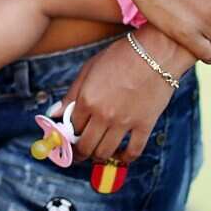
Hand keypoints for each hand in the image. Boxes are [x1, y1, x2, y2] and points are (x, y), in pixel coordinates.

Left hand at [55, 33, 176, 165]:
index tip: (69, 139)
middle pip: (86, 146)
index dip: (68, 135)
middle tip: (80, 153)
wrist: (155, 52)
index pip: (71, 128)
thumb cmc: (121, 56)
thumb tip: (54, 113)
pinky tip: (120, 156)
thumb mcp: (89, 69)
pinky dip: (125, 159)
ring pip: (105, 152)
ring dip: (99, 157)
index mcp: (87, 99)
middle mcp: (103, 114)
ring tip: (98, 154)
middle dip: (80, 153)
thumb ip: (71, 94)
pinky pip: (133, 152)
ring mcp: (124, 122)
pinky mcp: (144, 125)